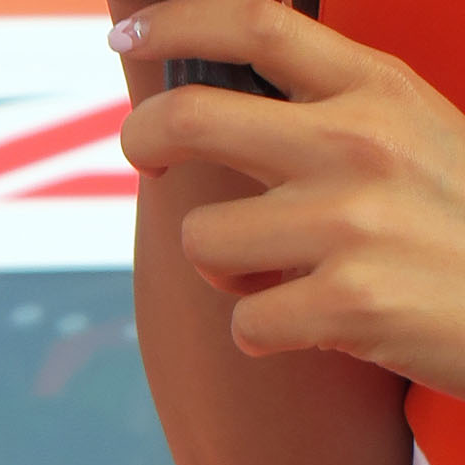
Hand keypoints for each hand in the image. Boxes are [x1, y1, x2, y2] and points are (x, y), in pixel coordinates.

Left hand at [115, 1, 464, 390]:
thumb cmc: (455, 217)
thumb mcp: (411, 126)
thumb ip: (331, 104)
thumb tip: (230, 95)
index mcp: (374, 87)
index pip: (260, 23)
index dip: (179, 20)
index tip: (131, 32)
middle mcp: (355, 142)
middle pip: (194, 116)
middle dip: (144, 136)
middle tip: (145, 154)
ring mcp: (349, 223)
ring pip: (203, 239)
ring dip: (219, 266)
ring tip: (272, 270)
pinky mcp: (347, 303)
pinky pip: (246, 323)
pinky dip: (262, 334)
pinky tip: (309, 324)